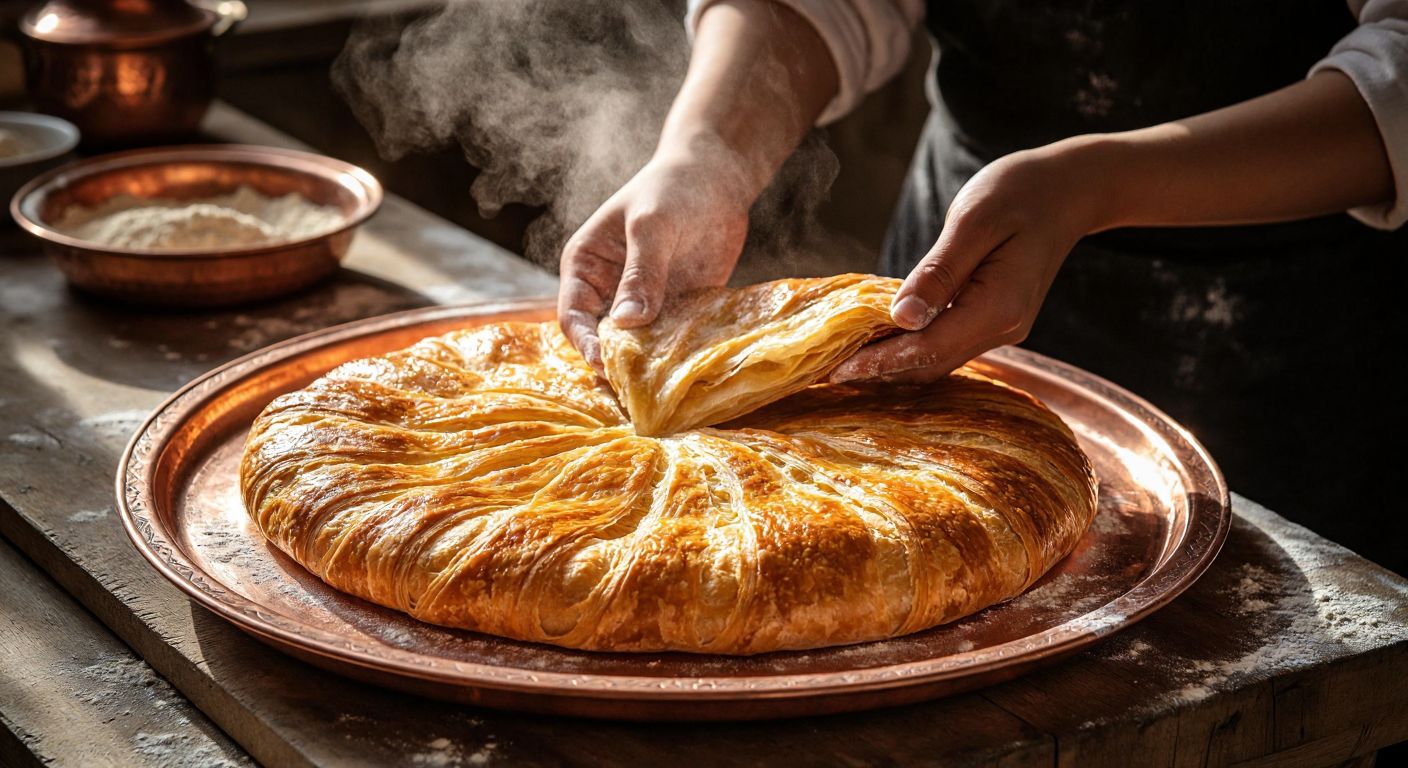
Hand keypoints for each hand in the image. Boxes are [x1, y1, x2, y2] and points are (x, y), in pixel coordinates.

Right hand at [558, 144, 752, 372]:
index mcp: (586, 266)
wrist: (718, 177)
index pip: (573, 316)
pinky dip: (678, 357)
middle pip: (603, 340)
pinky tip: (690, 371)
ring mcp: (644, 304)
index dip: (586, 343)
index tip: (606, 365)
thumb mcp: (653, 225)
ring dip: (649, 367)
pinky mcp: (677, 311)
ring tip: (663, 388)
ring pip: (638, 347)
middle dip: (616, 363)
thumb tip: (627, 323)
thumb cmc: (673, 189)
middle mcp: (609, 291)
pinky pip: (672, 342)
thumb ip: (641, 272)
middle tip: (636, 389)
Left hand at [831, 144, 1110, 383]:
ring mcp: (1001, 327)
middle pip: (931, 364)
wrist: (1070, 189)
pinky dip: (912, 347)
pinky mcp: (994, 318)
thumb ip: (938, 272)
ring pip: (937, 359)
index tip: (836, 368)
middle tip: (825, 371)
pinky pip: (946, 342)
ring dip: (892, 363)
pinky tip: (879, 340)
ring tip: (843, 360)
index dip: (880, 361)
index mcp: (998, 307)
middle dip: (879, 370)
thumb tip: (902, 317)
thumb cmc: (1022, 191)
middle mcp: (1002, 328)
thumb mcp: (974, 221)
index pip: (928, 348)